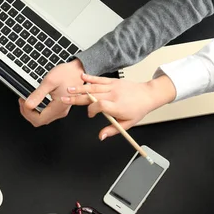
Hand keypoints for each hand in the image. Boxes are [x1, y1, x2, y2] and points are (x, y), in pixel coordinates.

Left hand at [19, 59, 84, 126]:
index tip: (23, 102)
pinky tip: (33, 102)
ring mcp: (60, 110)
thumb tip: (28, 105)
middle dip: (27, 113)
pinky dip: (37, 110)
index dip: (28, 113)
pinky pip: (45, 114)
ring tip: (26, 101)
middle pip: (39, 121)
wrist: (78, 70)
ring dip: (31, 112)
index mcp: (59, 107)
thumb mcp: (50, 81)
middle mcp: (60, 111)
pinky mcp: (59, 107)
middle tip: (22, 101)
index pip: (38, 119)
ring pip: (42, 119)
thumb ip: (38, 94)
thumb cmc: (67, 73)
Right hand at [60, 74, 175, 139]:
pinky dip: (90, 78)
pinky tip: (81, 77)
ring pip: (94, 87)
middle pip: (92, 96)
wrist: (148, 95)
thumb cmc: (138, 109)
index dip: (92, 110)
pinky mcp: (113, 81)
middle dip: (77, 98)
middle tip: (65, 99)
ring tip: (69, 89)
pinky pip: (100, 79)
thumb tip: (101, 136)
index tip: (90, 115)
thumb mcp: (127, 124)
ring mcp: (113, 87)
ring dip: (80, 88)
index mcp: (117, 107)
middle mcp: (114, 95)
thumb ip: (112, 130)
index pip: (100, 106)